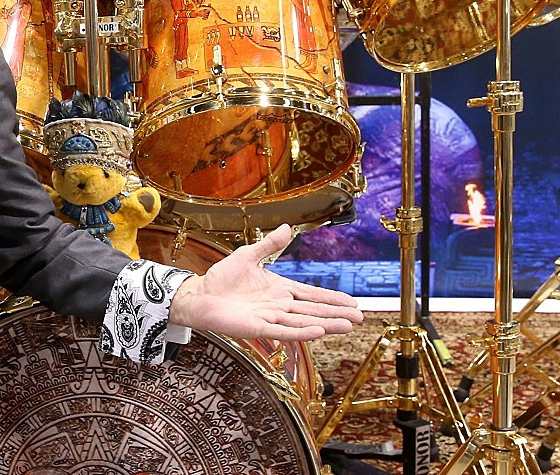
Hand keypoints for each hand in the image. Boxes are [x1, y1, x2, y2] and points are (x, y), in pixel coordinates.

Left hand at [168, 224, 363, 340]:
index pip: (311, 294)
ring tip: (347, 326)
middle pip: (313, 310)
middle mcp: (278, 305)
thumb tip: (287, 227)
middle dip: (337, 314)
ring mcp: (269, 318)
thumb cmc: (221, 278)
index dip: (332, 298)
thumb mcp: (248, 255)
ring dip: (326, 324)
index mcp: (279, 289)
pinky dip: (300, 332)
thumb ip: (269, 245)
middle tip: (360, 318)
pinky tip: (318, 331)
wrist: (199, 295)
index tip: (353, 303)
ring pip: (303, 322)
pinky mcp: (257, 328)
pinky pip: (283, 331)